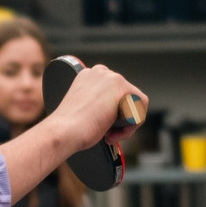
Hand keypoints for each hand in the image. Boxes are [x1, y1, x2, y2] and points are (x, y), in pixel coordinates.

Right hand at [1, 62, 145, 199]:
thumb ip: (96, 105)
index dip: (111, 110)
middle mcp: (101, 72)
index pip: (112, 91)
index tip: (100, 123)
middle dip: (120, 116)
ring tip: (108, 133)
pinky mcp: (123, 89)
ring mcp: (112, 78)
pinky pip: (141, 108)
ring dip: (126, 122)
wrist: (64, 131)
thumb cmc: (67, 129)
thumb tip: (112, 113)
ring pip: (134, 102)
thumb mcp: (81, 110)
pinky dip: (133, 125)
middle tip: (105, 132)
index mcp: (87, 76)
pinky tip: (114, 131)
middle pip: (125, 96)